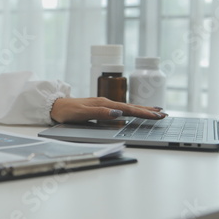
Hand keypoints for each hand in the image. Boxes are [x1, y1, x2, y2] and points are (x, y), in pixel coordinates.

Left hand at [50, 97, 166, 122]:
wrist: (55, 106)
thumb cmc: (66, 111)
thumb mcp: (81, 113)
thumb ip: (99, 113)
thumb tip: (118, 113)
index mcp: (104, 104)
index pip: (128, 109)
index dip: (143, 113)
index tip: (157, 116)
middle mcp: (106, 102)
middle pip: (131, 106)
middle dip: (147, 110)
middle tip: (164, 114)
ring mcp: (104, 104)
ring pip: (127, 106)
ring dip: (142, 109)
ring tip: (156, 110)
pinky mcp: (101, 107)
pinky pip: (121, 108)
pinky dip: (132, 109)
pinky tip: (135, 111)